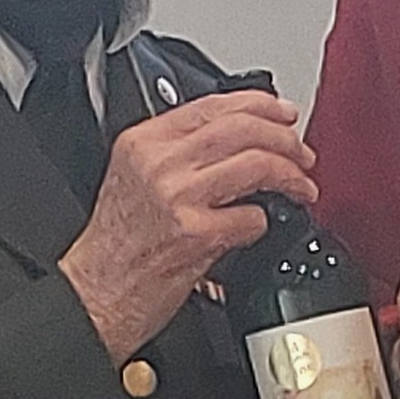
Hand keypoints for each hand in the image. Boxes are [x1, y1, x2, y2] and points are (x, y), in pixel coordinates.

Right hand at [60, 89, 314, 356]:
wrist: (96, 293)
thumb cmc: (117, 245)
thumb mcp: (136, 178)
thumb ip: (179, 152)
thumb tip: (240, 137)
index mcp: (144, 142)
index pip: (215, 105)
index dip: (261, 105)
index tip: (284, 115)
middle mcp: (160, 163)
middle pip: (243, 128)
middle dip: (285, 139)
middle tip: (302, 155)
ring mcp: (178, 197)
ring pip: (256, 164)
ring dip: (290, 176)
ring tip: (301, 188)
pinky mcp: (196, 235)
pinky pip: (253, 217)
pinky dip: (265, 222)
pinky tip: (260, 227)